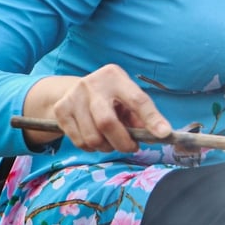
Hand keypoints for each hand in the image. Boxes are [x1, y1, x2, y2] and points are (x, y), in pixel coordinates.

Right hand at [50, 64, 171, 152]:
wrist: (72, 90)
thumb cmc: (109, 97)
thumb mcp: (126, 97)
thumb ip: (140, 115)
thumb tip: (157, 134)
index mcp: (115, 77)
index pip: (137, 100)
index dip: (152, 118)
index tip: (164, 134)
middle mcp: (92, 84)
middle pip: (107, 122)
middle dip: (122, 142)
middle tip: (131, 147)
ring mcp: (73, 97)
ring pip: (93, 137)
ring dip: (107, 147)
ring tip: (112, 141)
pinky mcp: (61, 111)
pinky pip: (80, 142)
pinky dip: (92, 148)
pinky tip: (96, 138)